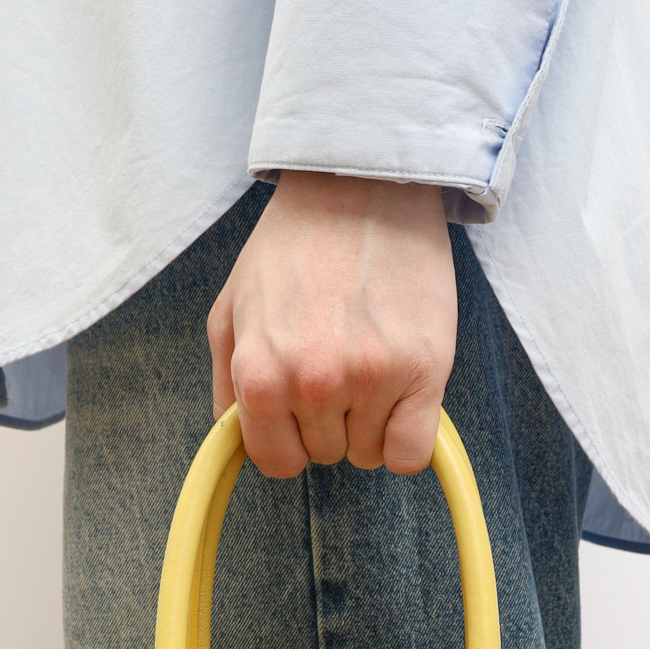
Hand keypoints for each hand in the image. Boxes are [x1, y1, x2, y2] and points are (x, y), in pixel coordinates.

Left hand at [208, 171, 456, 476]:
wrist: (361, 187)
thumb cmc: (294, 245)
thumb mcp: (230, 308)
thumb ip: (225, 384)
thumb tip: (235, 441)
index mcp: (259, 375)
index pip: (276, 461)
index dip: (289, 439)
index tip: (301, 411)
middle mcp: (312, 384)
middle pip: (325, 456)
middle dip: (329, 422)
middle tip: (339, 362)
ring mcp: (370, 380)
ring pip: (369, 455)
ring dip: (370, 422)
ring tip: (370, 360)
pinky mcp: (424, 372)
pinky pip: (413, 453)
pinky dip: (407, 438)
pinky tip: (403, 399)